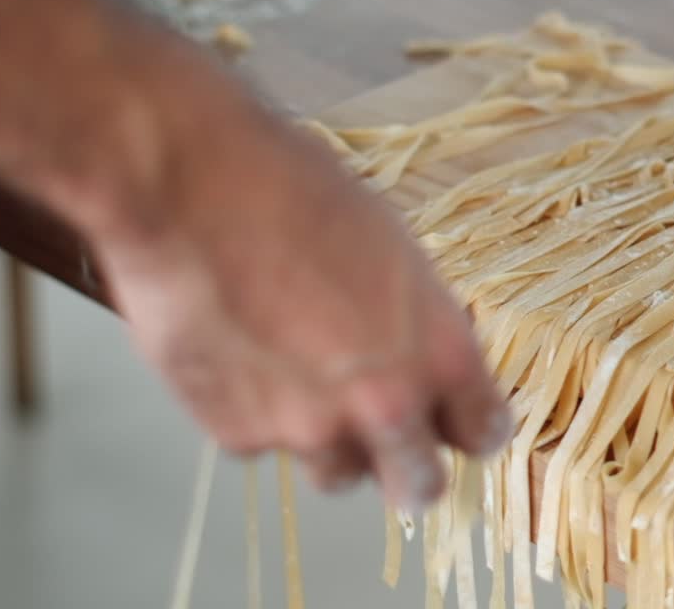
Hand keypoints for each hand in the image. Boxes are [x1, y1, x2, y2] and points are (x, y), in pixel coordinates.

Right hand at [92, 53, 510, 509]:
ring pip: (339, 473)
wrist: (189, 187)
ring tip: (301, 376)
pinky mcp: (239, 435)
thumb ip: (416, 324)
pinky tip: (243, 354)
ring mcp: (309, 429)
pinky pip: (263, 444)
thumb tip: (419, 357)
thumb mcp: (393, 249)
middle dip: (409, 467)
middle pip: (420, 486)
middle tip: (392, 442)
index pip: (483, 433)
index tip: (458, 423)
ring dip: (330, 441)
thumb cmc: (296, 192)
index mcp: (440, 352)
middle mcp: (385, 406)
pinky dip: (258, 415)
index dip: (470, 428)